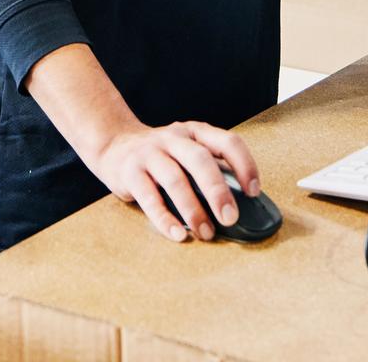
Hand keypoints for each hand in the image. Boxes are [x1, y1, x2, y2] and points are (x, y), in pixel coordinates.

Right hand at [91, 120, 260, 242]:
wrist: (114, 145)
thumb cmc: (163, 156)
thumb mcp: (187, 152)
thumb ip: (210, 169)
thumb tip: (242, 206)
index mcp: (195, 132)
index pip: (227, 141)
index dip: (244, 165)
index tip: (253, 191)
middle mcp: (173, 138)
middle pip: (200, 159)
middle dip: (218, 190)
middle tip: (230, 218)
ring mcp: (150, 153)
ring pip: (174, 179)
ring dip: (193, 209)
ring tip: (206, 232)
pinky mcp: (130, 172)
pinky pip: (149, 197)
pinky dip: (165, 219)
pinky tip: (177, 234)